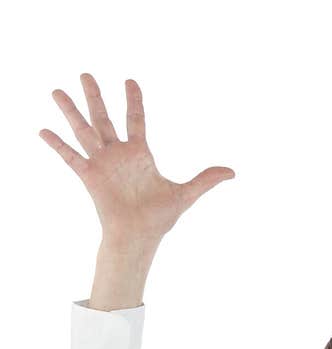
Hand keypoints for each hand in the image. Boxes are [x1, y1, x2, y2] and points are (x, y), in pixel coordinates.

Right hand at [39, 73, 234, 243]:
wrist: (140, 237)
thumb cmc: (159, 218)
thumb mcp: (186, 194)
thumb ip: (206, 179)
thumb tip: (233, 172)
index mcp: (140, 154)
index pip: (135, 120)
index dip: (134, 100)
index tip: (129, 81)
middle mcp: (118, 155)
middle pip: (104, 118)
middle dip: (95, 96)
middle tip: (85, 74)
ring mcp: (102, 165)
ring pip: (84, 131)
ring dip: (70, 111)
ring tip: (56, 90)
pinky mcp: (90, 177)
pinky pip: (71, 157)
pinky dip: (57, 145)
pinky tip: (42, 130)